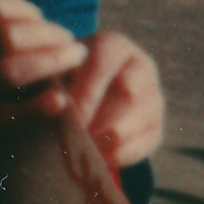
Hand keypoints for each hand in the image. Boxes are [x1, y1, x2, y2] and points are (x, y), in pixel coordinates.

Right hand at [0, 0, 88, 145]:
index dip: (22, 9)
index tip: (42, 17)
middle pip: (1, 38)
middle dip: (45, 34)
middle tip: (69, 38)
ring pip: (7, 73)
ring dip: (50, 63)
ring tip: (73, 58)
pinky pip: (1, 117)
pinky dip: (34, 108)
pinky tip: (60, 99)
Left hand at [64, 28, 164, 168]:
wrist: (81, 97)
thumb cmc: (58, 81)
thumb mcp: (50, 77)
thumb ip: (47, 87)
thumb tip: (55, 103)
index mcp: (112, 45)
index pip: (103, 64)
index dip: (86, 93)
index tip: (69, 118)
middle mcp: (139, 65)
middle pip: (130, 93)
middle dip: (100, 120)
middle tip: (76, 139)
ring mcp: (153, 96)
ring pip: (141, 119)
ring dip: (109, 140)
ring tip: (83, 150)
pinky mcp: (156, 125)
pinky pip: (146, 143)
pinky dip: (120, 155)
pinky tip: (97, 159)